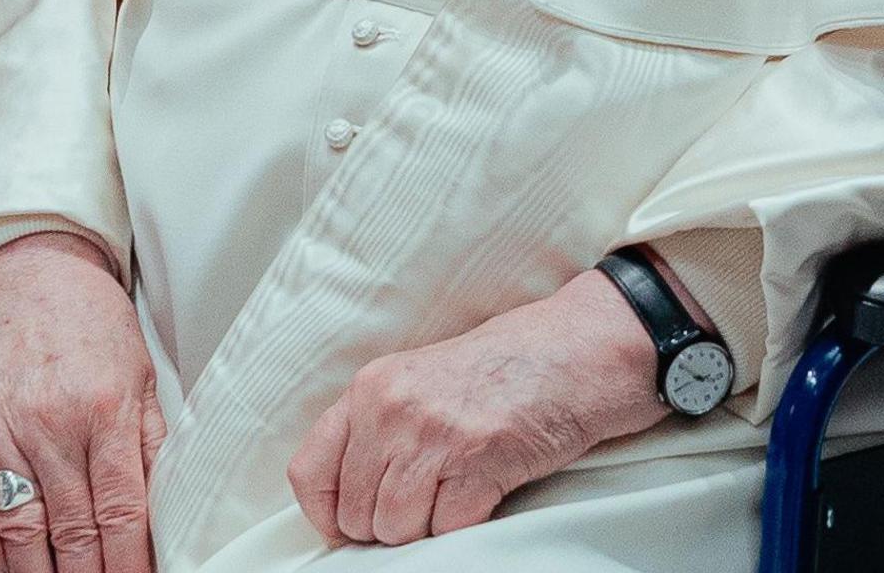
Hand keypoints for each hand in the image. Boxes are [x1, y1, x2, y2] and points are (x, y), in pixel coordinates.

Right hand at [0, 230, 161, 572]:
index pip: (122, 509)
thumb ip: (151, 440)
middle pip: (74, 528)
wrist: (27, 272)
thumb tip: (166, 506)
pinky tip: (0, 571)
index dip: (130, 562)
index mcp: (106, 411)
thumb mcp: (141, 373)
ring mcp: (5, 431)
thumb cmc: (90, 323)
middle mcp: (55, 426)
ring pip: (23, 528)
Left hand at [288, 269, 663, 547]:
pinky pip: (446, 530)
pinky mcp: (477, 461)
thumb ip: (377, 428)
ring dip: (428, 527)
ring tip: (458, 491)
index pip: (308, 473)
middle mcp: (391, 409)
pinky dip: (465, 524)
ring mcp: (433, 435)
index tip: (351, 527)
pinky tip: (484, 490)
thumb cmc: (504, 370)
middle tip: (429, 501)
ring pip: (397, 530)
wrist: (575, 351)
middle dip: (390, 524)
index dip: (329, 515)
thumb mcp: (419, 381)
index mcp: (370, 388)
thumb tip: (349, 500)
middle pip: (357, 514)